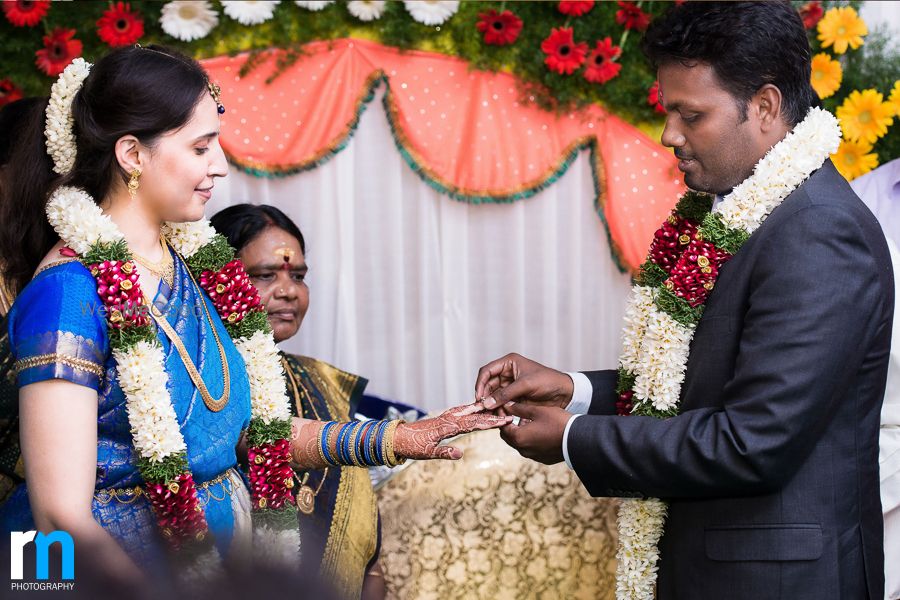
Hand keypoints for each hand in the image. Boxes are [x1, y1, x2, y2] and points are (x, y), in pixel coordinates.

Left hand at [394, 402, 511, 460]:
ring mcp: (445, 417)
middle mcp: (447, 419)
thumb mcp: (426, 453)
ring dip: (483, 412)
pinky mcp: (442, 419)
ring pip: (468, 412)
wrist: (396, 437)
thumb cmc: (411, 446)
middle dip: (491, 416)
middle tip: (508, 415)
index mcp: (446, 427)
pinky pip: (460, 412)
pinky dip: (471, 410)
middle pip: (473, 416)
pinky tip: (476, 410)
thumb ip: (444, 453)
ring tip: (498, 410)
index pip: (472, 424)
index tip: (503, 421)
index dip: (488, 423)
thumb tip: (460, 455)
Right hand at [474, 353, 572, 411]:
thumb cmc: (548, 381)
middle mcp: (507, 373)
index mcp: (509, 363)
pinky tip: (498, 416)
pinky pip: (501, 404)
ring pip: (493, 396)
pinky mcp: (514, 398)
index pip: (487, 371)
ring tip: (490, 415)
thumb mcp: (526, 385)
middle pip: (488, 385)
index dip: (480, 384)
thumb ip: (506, 393)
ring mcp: (510, 386)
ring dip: (491, 405)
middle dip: (484, 397)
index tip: (478, 397)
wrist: (565, 393)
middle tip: (482, 409)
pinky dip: (498, 410)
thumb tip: (487, 403)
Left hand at [499, 402, 570, 464]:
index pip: (502, 428)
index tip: (506, 409)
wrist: (578, 439)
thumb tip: (507, 406)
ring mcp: (533, 456)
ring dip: (520, 433)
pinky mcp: (543, 459)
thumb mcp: (537, 411)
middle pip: (509, 437)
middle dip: (510, 426)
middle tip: (514, 414)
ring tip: (528, 421)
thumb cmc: (557, 422)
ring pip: (520, 444)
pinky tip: (539, 431)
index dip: (503, 417)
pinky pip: (531, 449)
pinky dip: (530, 440)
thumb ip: (519, 409)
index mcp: (519, 438)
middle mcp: (523, 450)